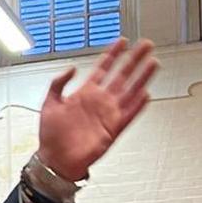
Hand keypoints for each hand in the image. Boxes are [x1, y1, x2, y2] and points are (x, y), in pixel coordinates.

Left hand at [37, 38, 158, 180]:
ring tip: (152, 63)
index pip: (103, 68)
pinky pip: (129, 115)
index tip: (122, 41)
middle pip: (122, 75)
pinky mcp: (113, 129)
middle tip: (146, 45)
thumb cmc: (51, 136)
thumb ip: (58, 83)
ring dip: (142, 77)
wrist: (55, 160)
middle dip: (134, 59)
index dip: (113, 54)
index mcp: (85, 93)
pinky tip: (146, 94)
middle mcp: (99, 101)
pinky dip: (137, 105)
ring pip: (130, 91)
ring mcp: (108, 114)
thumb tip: (71, 68)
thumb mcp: (49, 103)